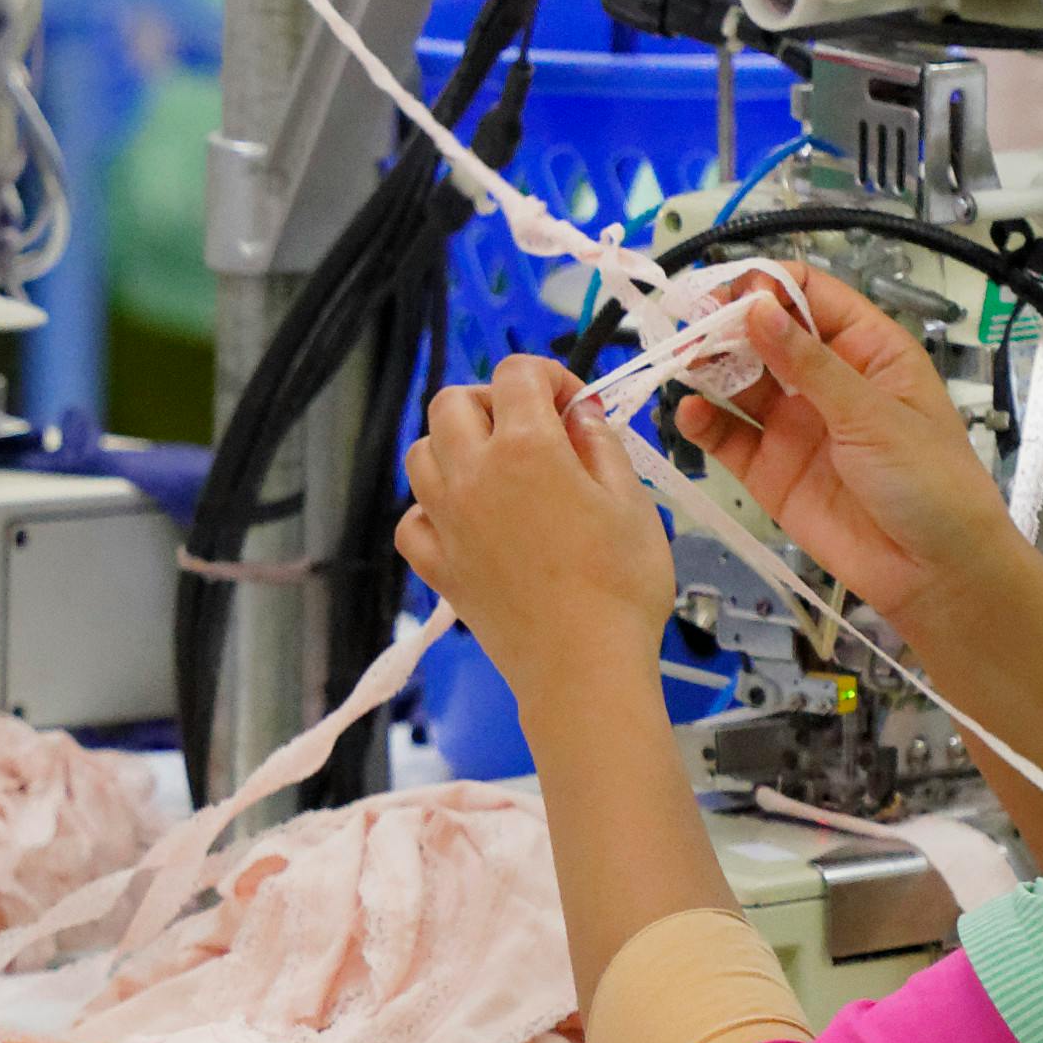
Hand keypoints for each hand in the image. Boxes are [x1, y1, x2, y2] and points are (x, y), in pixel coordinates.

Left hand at [397, 361, 683, 714]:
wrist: (584, 668)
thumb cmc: (622, 585)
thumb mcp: (632, 501)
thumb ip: (600, 442)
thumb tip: (577, 411)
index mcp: (526, 448)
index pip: (516, 373)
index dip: (549, 377)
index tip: (575, 407)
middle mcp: (472, 475)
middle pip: (452, 403)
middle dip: (492, 401)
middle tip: (532, 430)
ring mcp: (446, 522)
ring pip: (420, 454)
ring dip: (455, 448)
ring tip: (499, 472)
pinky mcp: (437, 567)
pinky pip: (411, 520)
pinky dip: (431, 510)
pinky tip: (466, 522)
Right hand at [666, 268, 1022, 625]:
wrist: (936, 574)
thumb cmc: (931, 482)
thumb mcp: (875, 414)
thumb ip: (808, 365)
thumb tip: (756, 308)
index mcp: (867, 350)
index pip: (810, 296)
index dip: (770, 288)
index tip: (738, 296)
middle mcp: (825, 380)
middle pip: (764, 333)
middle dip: (727, 324)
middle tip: (693, 324)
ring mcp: (794, 425)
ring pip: (739, 381)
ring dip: (708, 366)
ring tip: (684, 361)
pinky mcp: (770, 471)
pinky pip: (728, 437)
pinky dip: (704, 422)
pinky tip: (691, 413)